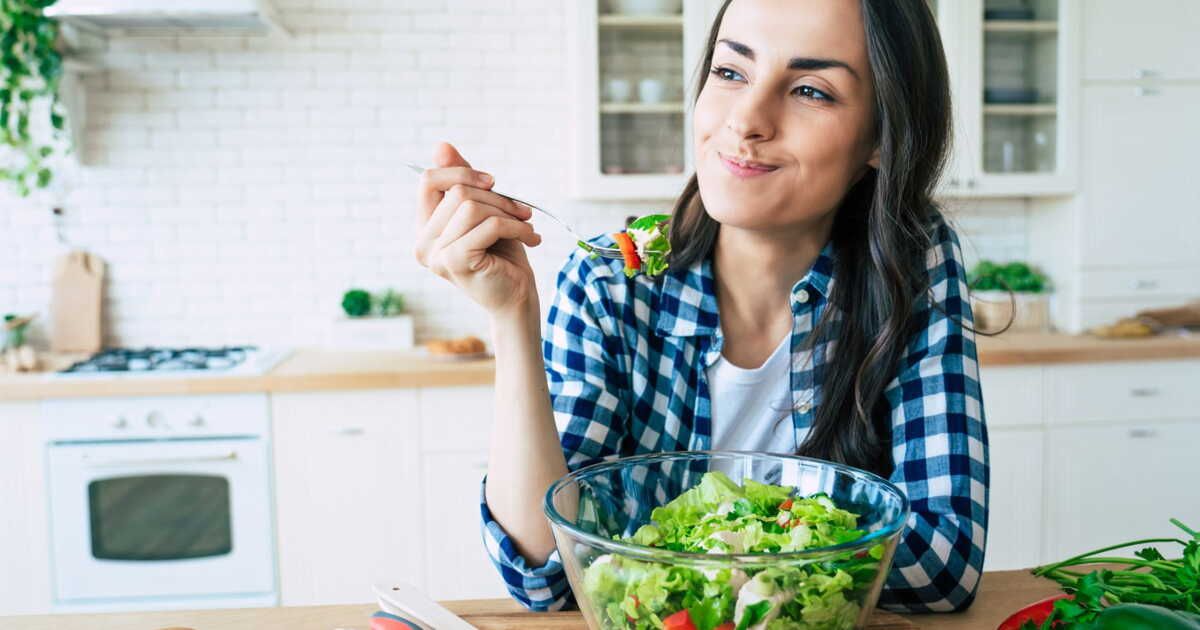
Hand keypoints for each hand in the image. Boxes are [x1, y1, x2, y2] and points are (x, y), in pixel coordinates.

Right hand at [414, 142, 541, 316]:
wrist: (516, 298)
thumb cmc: (502, 255)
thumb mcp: (484, 211)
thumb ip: (462, 182)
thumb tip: (441, 145)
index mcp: (426, 227)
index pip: (428, 180)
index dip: (461, 172)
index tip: (492, 182)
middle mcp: (423, 242)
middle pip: (456, 192)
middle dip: (497, 197)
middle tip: (522, 212)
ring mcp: (435, 254)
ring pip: (471, 206)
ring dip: (508, 212)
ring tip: (526, 227)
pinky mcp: (455, 262)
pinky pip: (489, 226)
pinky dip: (516, 228)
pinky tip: (531, 239)